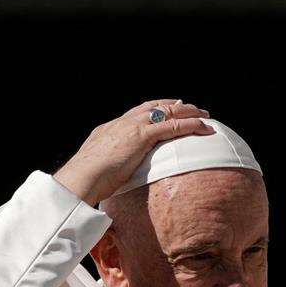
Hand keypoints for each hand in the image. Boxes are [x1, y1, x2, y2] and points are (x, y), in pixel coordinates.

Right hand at [54, 99, 212, 205]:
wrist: (80, 177)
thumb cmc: (85, 180)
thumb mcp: (97, 169)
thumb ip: (108, 169)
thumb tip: (111, 181)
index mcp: (110, 129)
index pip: (137, 112)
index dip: (155, 109)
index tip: (167, 109)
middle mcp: (122, 122)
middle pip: (154, 106)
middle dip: (174, 105)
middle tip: (191, 107)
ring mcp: (132, 126)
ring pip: (167, 112)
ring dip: (189, 112)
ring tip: (205, 115)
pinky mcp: (142, 136)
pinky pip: (173, 126)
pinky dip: (191, 125)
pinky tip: (204, 127)